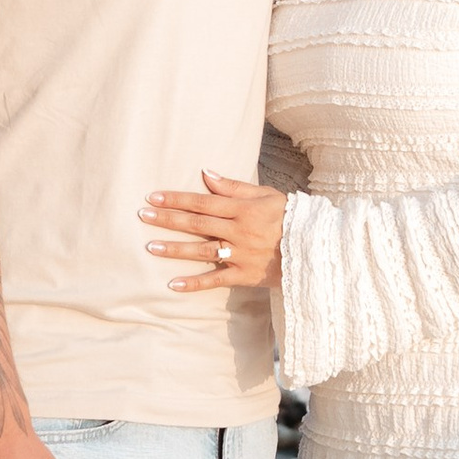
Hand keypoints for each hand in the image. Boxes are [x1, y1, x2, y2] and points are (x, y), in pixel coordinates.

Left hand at [146, 172, 285, 293]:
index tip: (153, 197)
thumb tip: (206, 174)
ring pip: (202, 251)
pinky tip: (173, 284)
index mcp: (244, 209)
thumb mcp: (266, 195)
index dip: (177, 199)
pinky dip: (194, 283)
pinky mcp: (244, 275)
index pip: (203, 202)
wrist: (316, 248)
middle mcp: (239, 232)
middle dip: (168, 220)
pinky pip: (216, 280)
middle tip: (142, 216)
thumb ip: (235, 187)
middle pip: (197, 224)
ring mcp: (241, 255)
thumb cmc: (289, 217)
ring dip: (175, 249)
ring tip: (150, 247)